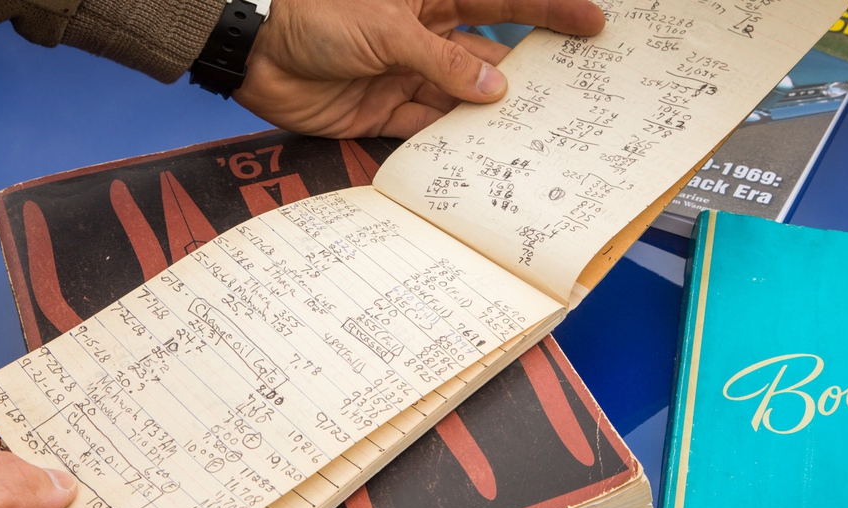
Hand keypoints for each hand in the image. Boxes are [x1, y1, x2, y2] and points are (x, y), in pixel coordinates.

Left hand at [234, 0, 604, 137]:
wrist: (255, 51)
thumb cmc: (316, 14)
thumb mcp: (388, 29)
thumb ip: (443, 62)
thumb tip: (495, 89)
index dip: (549, 9)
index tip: (592, 23)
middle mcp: (423, 34)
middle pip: (487, 54)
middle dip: (528, 72)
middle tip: (572, 94)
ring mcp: (405, 73)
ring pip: (462, 96)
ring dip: (492, 114)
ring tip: (534, 133)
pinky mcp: (382, 110)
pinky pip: (426, 127)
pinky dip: (450, 140)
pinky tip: (480, 152)